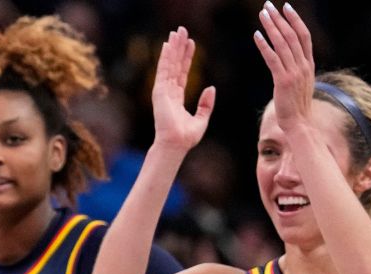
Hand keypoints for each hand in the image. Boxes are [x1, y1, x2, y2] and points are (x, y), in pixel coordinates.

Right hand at [151, 27, 214, 152]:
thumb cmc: (186, 137)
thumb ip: (206, 104)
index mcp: (176, 98)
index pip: (182, 73)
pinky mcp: (160, 92)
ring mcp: (163, 91)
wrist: (176, 144)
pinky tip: (168, 45)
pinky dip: (165, 57)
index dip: (186, 58)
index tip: (190, 44)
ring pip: (169, 65)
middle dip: (178, 48)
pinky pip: (164, 71)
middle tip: (181, 32)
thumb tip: (211, 88)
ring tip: (176, 33)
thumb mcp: (202, 119)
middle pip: (174, 65)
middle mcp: (168, 92)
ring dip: (172, 48)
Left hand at [254, 2, 314, 131]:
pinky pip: (273, 59)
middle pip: (292, 35)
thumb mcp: (300, 83)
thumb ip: (296, 69)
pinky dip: (264, 46)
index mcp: (309, 64)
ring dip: (271, 27)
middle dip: (280, 18)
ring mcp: (295, 72)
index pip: (303, 36)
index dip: (295, 20)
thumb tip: (291, 60)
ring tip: (262, 14)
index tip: (286, 7)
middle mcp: (304, 65)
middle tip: (268, 5)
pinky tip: (256, 36)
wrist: (299, 124)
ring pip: (282, 44)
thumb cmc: (296, 106)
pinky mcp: (283, 81)